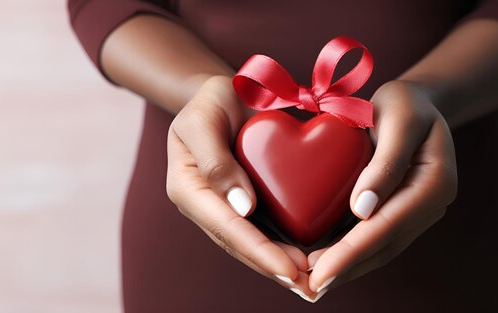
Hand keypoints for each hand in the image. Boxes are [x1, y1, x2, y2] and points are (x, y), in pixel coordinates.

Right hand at [166, 75, 320, 299]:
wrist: (222, 95)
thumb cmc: (210, 101)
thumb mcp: (203, 120)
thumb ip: (215, 161)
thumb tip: (242, 207)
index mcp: (188, 187)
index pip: (225, 225)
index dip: (258, 249)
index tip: (289, 269)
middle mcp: (203, 204)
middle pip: (238, 243)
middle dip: (272, 267)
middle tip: (309, 285)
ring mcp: (221, 205)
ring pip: (249, 243)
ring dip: (278, 264)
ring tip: (310, 282)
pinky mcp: (240, 201)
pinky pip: (260, 228)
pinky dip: (281, 246)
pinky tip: (305, 258)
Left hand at [306, 80, 457, 299]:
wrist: (414, 102)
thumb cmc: (404, 103)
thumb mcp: (398, 118)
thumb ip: (385, 163)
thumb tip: (362, 210)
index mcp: (434, 183)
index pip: (387, 225)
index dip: (352, 251)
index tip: (320, 271)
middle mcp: (429, 204)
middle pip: (384, 245)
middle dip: (346, 268)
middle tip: (309, 286)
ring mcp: (416, 210)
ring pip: (380, 248)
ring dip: (348, 267)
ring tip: (313, 282)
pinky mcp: (400, 210)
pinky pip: (375, 237)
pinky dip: (351, 252)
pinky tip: (325, 261)